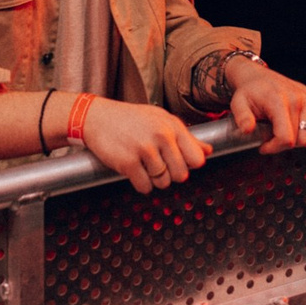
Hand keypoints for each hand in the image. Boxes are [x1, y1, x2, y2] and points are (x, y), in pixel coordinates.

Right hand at [81, 99, 211, 192]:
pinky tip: (134, 170)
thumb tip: (208, 151)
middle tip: (157, 165)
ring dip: (154, 179)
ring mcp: (144, 150)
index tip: (177, 162)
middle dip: (170, 175)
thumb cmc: (131, 119)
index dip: (187, 165)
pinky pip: (145, 187)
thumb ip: (186, 137)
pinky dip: (140, 184)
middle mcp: (161, 136)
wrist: (96, 117)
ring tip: (143, 164)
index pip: (196, 159)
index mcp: (172, 126)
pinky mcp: (128, 163)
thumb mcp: (161, 120)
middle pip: (181, 175)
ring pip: (163, 183)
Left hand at [224, 57, 305, 153]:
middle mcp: (296, 98)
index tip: (264, 146)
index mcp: (278, 101)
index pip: (286, 138)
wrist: (257, 76)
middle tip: (271, 135)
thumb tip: (247, 130)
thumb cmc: (249, 91)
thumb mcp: (238, 104)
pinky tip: (292, 123)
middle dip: (283, 144)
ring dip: (295, 137)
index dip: (274, 148)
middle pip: (299, 140)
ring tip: (280, 127)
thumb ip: (242, 118)